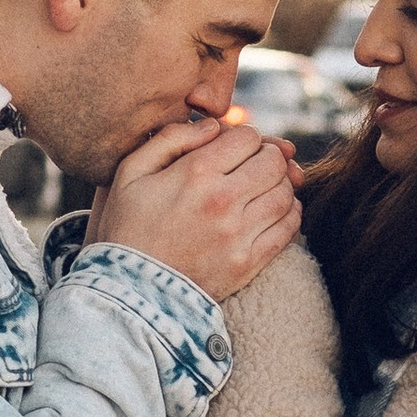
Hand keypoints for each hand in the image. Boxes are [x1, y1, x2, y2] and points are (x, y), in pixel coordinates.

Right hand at [92, 117, 300, 300]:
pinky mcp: (248, 262)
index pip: (248, 137)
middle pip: (273, 162)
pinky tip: (273, 211)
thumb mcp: (131, 172)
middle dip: (267, 157)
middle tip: (254, 165)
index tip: (236, 148)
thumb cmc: (127, 226)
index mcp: (195, 173)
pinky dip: (289, 213)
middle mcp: (222, 200)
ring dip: (280, 184)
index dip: (245, 137)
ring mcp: (238, 233)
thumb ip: (170, 139)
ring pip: (285, 193)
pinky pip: (288, 228)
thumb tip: (212, 126)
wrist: (131, 289)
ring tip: (263, 188)